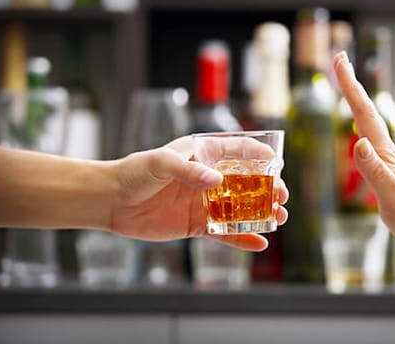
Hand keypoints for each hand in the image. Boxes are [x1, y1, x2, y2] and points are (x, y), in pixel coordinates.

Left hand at [110, 135, 288, 250]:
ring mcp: (205, 202)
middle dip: (268, 188)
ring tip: (279, 217)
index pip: (237, 151)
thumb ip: (188, 170)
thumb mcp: (160, 162)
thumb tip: (217, 182)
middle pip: (247, 182)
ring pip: (240, 208)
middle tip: (282, 196)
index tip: (276, 163)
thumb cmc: (135, 172)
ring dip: (261, 213)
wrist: (113, 201)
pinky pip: (224, 232)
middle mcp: (209, 178)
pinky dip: (242, 238)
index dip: (259, 156)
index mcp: (203, 155)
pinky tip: (260, 243)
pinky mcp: (198, 224)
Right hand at [333, 51, 394, 252]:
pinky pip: (369, 139)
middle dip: (351, 85)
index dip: (351, 88)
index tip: (341, 60)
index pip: (363, 115)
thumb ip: (374, 171)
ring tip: (347, 84)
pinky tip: (360, 129)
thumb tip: (358, 143)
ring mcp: (388, 160)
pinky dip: (361, 124)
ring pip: (368, 123)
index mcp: (384, 155)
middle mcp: (385, 152)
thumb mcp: (393, 197)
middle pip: (365, 112)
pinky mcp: (389, 171)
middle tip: (341, 59)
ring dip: (356, 101)